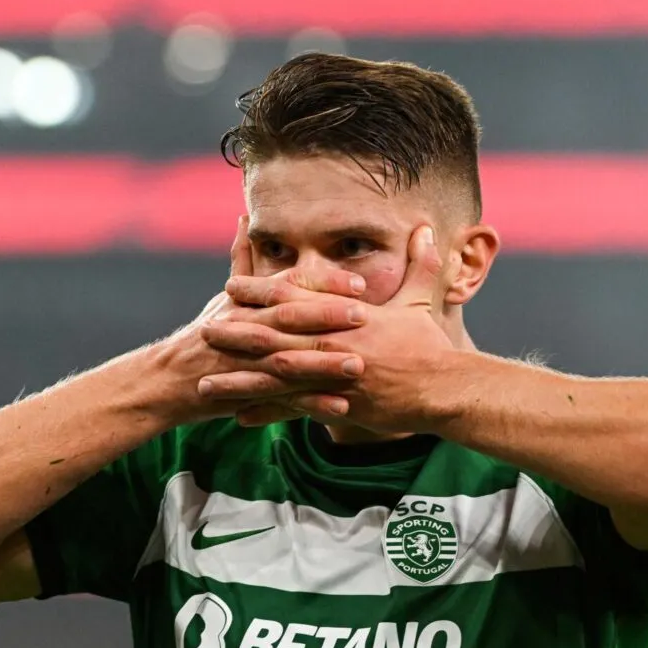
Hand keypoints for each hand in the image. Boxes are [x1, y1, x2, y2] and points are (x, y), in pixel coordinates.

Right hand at [155, 218, 367, 423]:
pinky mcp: (247, 394)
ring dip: (323, 364)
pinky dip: (310, 404)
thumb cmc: (203, 336)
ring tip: (358, 365)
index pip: (288, 286)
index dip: (323, 284)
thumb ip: (242, 260)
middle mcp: (247, 328)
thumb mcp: (224, 298)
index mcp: (248, 303)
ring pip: (288, 360)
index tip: (359, 284)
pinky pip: (282, 402)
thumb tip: (246, 219)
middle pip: (288, 318)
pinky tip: (340, 407)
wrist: (167, 380)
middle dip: (326, 316)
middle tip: (364, 315)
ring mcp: (245, 362)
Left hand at [200, 225, 455, 432]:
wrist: (444, 389)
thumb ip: (420, 265)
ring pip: (277, 376)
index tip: (230, 284)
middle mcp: (333, 343)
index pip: (295, 296)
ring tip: (206, 380)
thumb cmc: (431, 346)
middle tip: (203, 328)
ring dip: (239, 378)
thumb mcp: (423, 300)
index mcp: (346, 315)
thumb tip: (428, 230)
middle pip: (275, 334)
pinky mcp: (338, 405)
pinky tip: (238, 417)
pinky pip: (294, 410)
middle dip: (237, 332)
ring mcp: (333, 376)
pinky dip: (266, 413)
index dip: (260, 289)